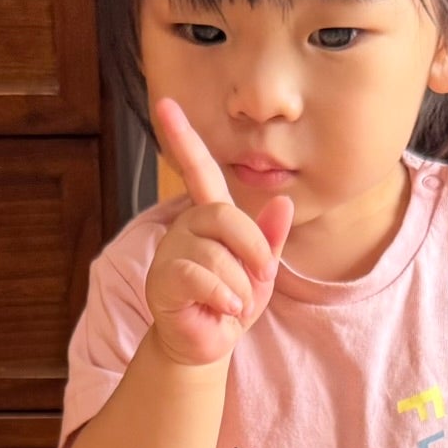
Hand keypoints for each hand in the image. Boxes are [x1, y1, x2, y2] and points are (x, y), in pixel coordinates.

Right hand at [146, 98, 293, 367]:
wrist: (209, 344)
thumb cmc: (232, 304)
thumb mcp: (261, 270)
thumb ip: (270, 238)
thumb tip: (284, 203)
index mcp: (210, 217)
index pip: (199, 171)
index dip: (183, 137)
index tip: (165, 103)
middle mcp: (185, 226)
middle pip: (225, 216)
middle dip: (253, 251)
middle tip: (259, 278)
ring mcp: (170, 252)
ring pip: (217, 255)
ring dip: (240, 285)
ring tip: (234, 303)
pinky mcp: (162, 280)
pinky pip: (201, 277)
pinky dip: (224, 297)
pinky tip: (225, 310)